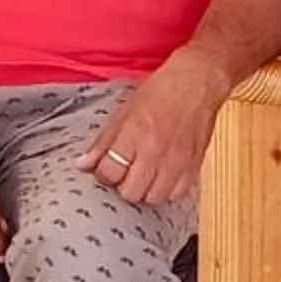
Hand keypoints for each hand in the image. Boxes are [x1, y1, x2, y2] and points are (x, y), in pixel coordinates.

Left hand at [82, 53, 229, 207]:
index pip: (110, 172)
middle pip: (131, 192)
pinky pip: (177, 195)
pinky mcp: (194, 166)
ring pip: (154, 198)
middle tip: (124, 173)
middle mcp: (155, 151)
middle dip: (122, 186)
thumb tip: (84, 163)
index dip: (103, 175)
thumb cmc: (161, 92)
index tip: (105, 170)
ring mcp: (177, 162)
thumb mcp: (123, 111)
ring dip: (145, 191)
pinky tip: (162, 177)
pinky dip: (167, 191)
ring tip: (143, 176)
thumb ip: (103, 141)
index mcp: (134, 134)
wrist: (196, 83)